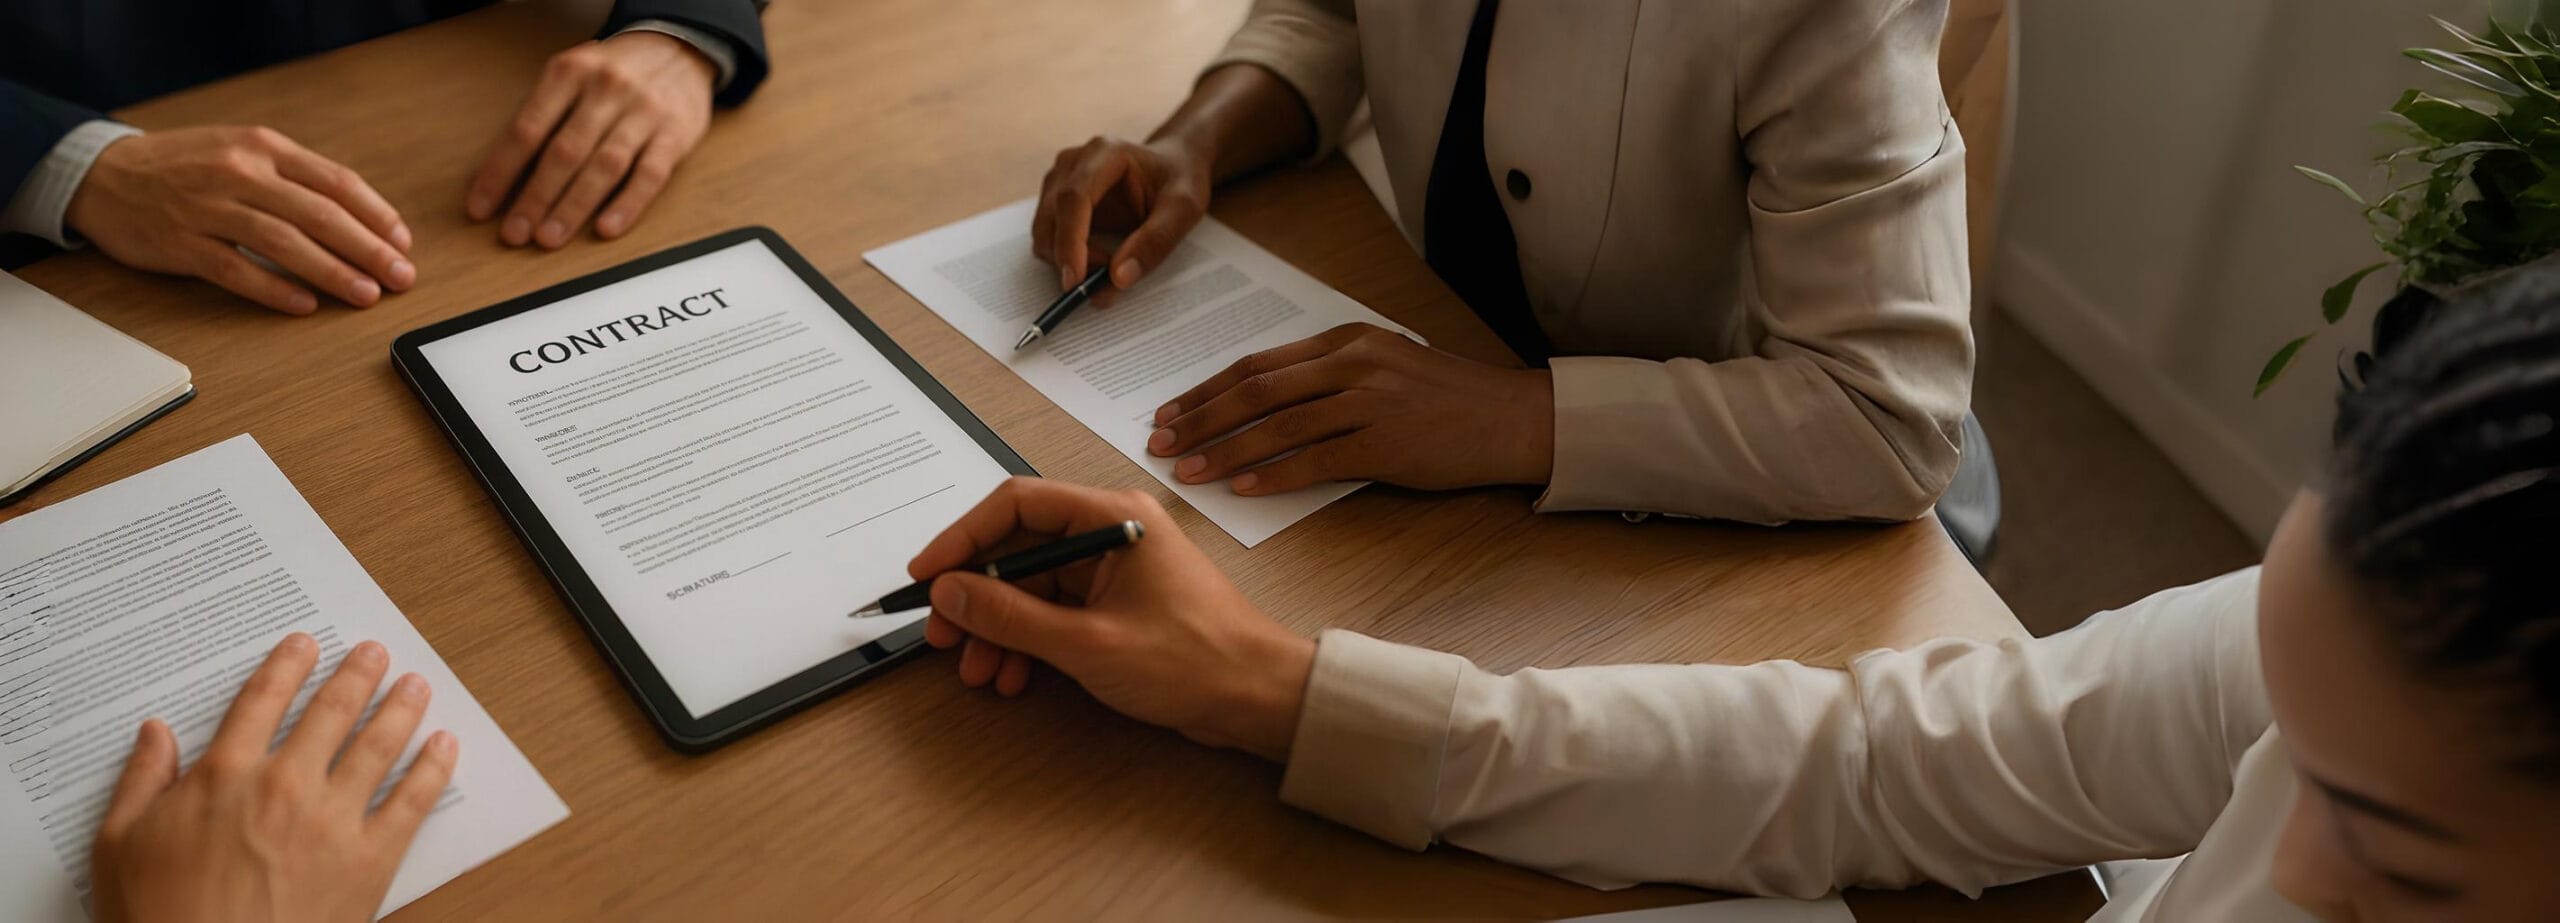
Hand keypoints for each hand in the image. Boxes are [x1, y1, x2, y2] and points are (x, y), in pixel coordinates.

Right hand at [65, 126, 413, 314]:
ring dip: (332, 272)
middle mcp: (239, 173)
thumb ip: (294, 177)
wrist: (102, 173)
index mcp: (262, 148)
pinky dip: (273, 288)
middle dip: (368, 249)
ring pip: (283, 242)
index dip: (375, 215)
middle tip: (402, 277)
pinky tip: (305, 305)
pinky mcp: (180, 243)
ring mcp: (207, 208)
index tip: (402, 243)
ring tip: (366, 295)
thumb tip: (359, 216)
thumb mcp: (242, 151)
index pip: (335, 182)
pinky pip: (235, 269)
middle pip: (319, 214)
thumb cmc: (184, 165)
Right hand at [88, 634, 457, 922]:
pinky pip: (412, 803)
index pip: (261, 701)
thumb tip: (155, 732)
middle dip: (357, 676)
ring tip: (415, 685)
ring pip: (378, 747)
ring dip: (400, 709)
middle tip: (375, 653)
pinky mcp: (369, 860)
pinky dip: (432, 770)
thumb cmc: (158, 916)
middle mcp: (285, 786)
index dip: (286, 667)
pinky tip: (444, 747)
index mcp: (224, 775)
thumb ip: (141, 781)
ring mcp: (332, 821)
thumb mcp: (119, 844)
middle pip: (331, 713)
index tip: (304, 645)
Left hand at [466, 31, 716, 247]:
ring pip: (604, 167)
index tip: (481, 208)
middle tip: (514, 234)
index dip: (500, 172)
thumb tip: (501, 176)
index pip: (526, 130)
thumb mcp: (571, 76)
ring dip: (573, 207)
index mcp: (569, 72)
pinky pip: (649, 176)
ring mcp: (644, 112)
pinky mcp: (675, 135)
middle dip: (535, 198)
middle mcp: (607, 89)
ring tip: (549, 238)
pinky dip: (626, 205)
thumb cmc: (612, 75)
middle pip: (564, 152)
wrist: (678, 51)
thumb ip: (542, 115)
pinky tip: (605, 229)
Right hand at [910, 478, 1312, 759]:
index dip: (962, 539)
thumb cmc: (1196, 660)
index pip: (1016, 504)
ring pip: (1032, 588)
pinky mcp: (1117, 604)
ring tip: (977, 671)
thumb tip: (950, 593)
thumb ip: (1011, 616)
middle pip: (1019, 549)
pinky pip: (1055, 613)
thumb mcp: (1087, 642)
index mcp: (1113, 517)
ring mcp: (1115, 569)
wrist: (1257, 698)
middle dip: (976, 598)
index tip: (927, 575)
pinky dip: (1028, 643)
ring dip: (998, 629)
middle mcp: (1112, 532)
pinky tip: (1013, 676)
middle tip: (942, 637)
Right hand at [1030, 135, 1214, 300]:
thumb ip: (1156, 241)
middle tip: (1105, 285)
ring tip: (1109, 270)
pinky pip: (1050, 238)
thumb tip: (1118, 279)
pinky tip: (1099, 261)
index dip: (1070, 242)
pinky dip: (1067, 259)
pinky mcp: (1056, 201)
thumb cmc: (1180, 180)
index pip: (1073, 198)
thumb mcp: (1184, 208)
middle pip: (1050, 218)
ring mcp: (1059, 181)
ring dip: (1067, 262)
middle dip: (1070, 259)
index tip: (1076, 282)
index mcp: (1104, 154)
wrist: (1173, 164)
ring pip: (1044, 232)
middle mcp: (1073, 163)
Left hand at [1147, 323, 1556, 495]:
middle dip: (1200, 417)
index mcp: (1346, 339)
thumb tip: (1265, 404)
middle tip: (1160, 441)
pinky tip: (1242, 487)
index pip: (1258, 362)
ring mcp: (1369, 401)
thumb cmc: (1448, 398)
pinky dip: (1274, 474)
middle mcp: (1352, 363)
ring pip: (1277, 425)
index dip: (1206, 388)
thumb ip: (1329, 376)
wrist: (1513, 417)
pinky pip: (1315, 460)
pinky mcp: (1387, 443)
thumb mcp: (1385, 366)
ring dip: (1224, 449)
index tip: (1171, 409)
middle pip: (1255, 390)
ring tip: (1188, 470)